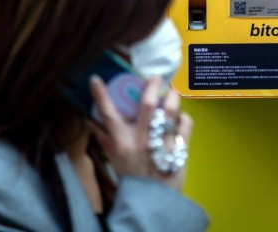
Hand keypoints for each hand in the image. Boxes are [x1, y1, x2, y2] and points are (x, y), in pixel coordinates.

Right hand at [89, 75, 192, 190]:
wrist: (152, 200)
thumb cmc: (131, 177)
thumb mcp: (114, 159)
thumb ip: (104, 139)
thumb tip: (92, 121)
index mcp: (122, 142)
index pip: (108, 114)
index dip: (100, 95)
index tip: (96, 79)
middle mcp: (142, 140)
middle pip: (148, 105)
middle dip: (152, 86)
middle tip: (155, 78)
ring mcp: (162, 143)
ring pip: (170, 111)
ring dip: (172, 98)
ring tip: (172, 94)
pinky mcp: (180, 148)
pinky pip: (185, 125)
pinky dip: (183, 118)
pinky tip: (180, 117)